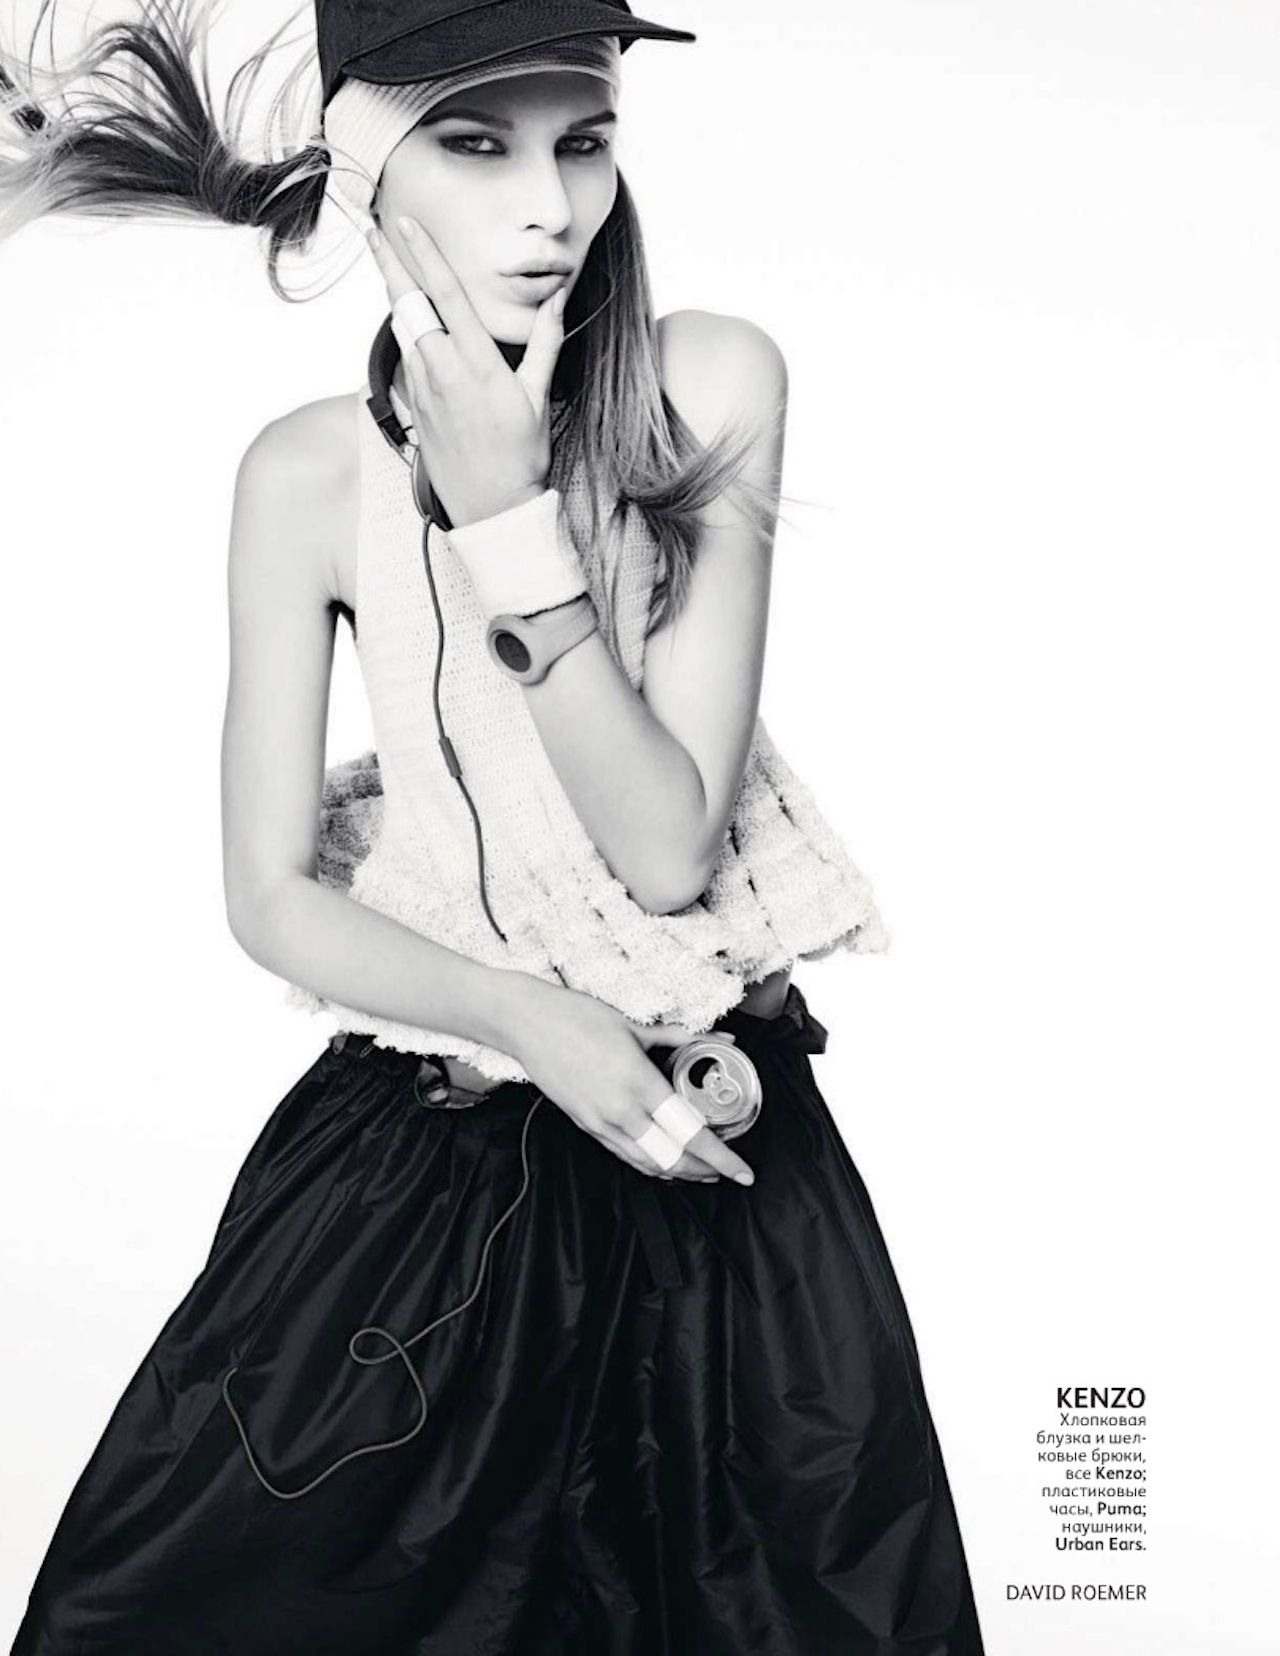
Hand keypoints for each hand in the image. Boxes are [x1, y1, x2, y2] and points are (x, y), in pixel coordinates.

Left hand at [366, 215, 565, 527]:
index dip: (424, 254)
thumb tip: (557, 300)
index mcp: (477, 363)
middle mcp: (443, 370)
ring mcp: (424, 389)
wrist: (492, 508)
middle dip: (389, 263)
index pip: (445, 294)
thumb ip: (544, 342)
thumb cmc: (520, 456)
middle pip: (408, 303)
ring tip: (389, 264)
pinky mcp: (415, 406)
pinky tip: (408, 319)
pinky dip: (406, 330)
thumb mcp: (538, 397)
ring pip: (403, 329)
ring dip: (396, 294)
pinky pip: (406, 357)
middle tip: (372, 231)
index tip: (405, 224)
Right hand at [508, 981, 755, 1185]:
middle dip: (704, 1173)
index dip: (720, 1157)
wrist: (526, 1024)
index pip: (690, 1133)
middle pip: (672, 1160)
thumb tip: (723, 1040)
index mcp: (638, 1083)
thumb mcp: (634, 1025)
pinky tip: (665, 1161)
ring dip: (678, 1173)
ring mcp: (600, 1123)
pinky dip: (650, 1164)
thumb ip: (680, 1039)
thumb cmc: (578, 1017)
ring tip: (703, 1171)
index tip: (742, 1171)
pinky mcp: (585, 1125)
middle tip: (728, 1173)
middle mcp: (620, 1111)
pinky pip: (625, 1155)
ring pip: (647, 1164)